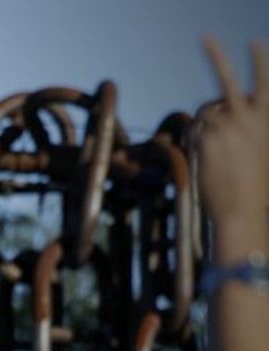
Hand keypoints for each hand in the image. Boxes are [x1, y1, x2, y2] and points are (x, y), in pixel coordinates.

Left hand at [198, 38, 268, 264]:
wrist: (241, 209)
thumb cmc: (253, 186)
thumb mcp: (259, 149)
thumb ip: (244, 127)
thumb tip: (216, 116)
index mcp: (267, 118)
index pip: (266, 82)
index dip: (260, 62)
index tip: (256, 43)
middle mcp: (248, 116)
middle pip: (227, 79)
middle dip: (215, 55)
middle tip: (204, 35)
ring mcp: (226, 124)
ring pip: (204, 112)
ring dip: (204, 125)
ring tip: (216, 151)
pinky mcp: (207, 136)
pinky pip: (194, 130)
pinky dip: (195, 139)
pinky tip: (206, 157)